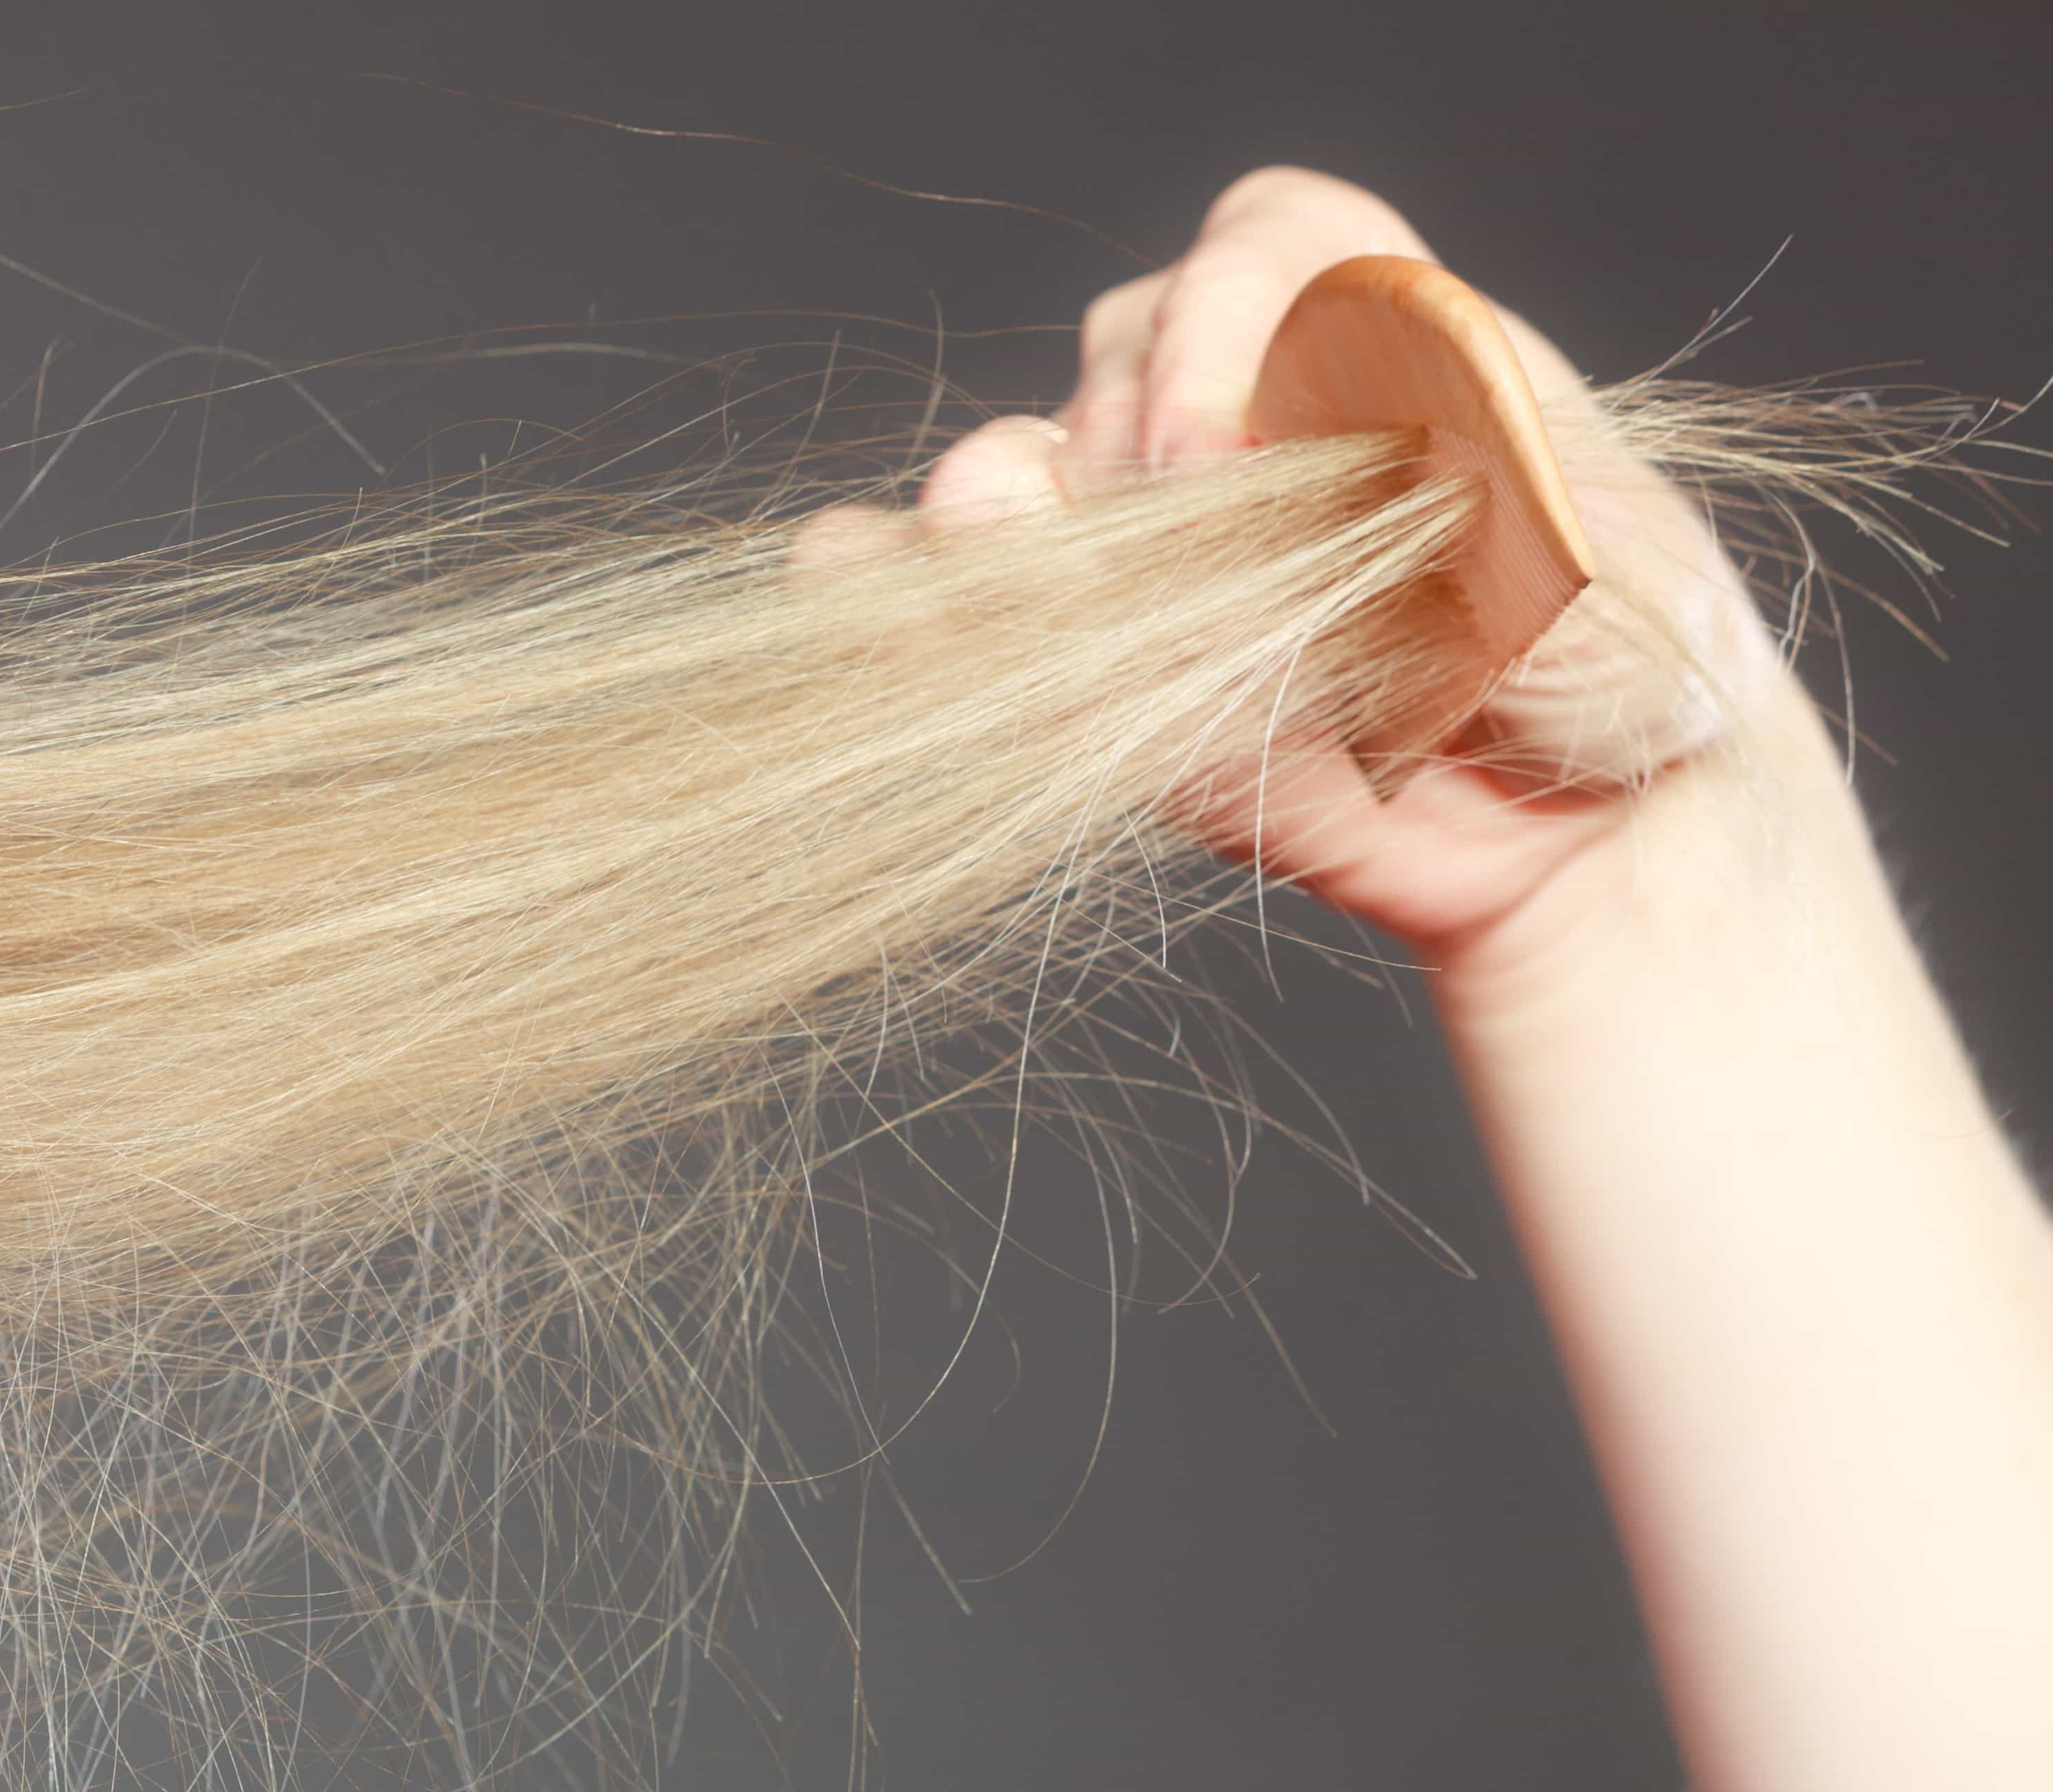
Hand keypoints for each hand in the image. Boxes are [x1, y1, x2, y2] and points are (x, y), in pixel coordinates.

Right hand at [806, 167, 1831, 982]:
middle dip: (1124, 465)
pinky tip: (875, 608)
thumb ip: (1484, 518)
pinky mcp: (1085, 652)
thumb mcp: (1609, 575)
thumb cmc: (1632, 678)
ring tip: (1039, 608)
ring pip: (1015, 476)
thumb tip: (1325, 485)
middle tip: (1173, 580)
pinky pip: (928, 586)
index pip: (1269, 243)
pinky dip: (874, 588)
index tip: (1219, 457)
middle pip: (1120, 360)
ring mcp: (1156, 537)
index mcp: (1390, 336)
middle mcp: (1253, 415)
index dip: (1222, 326)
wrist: (1594, 832)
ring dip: (995, 537)